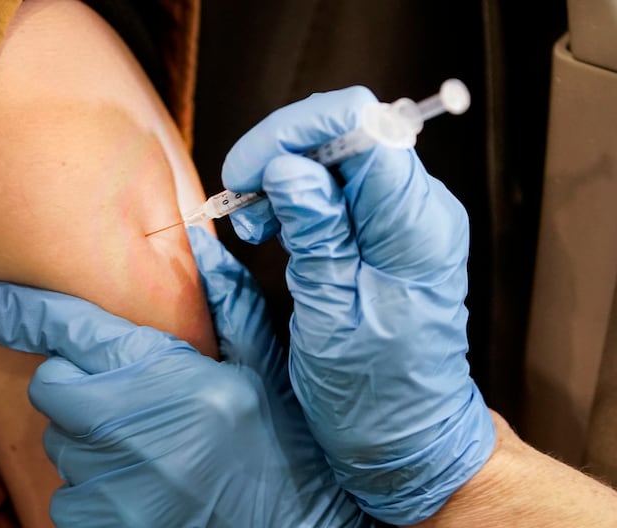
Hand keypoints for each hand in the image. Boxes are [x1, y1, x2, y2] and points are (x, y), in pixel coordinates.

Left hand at [0, 227, 368, 527]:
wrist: (293, 526)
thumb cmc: (281, 444)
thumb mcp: (264, 367)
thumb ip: (229, 302)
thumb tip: (201, 243)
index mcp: (168, 378)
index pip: (67, 329)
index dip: (13, 310)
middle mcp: (129, 432)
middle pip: (51, 386)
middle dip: (76, 382)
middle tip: (129, 394)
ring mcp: (111, 488)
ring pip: (61, 442)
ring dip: (90, 435)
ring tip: (151, 445)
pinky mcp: (101, 527)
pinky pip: (68, 493)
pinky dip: (94, 482)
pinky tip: (144, 482)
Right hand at [222, 86, 495, 524]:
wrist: (409, 435)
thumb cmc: (374, 395)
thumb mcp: (330, 317)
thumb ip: (316, 234)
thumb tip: (289, 167)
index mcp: (414, 231)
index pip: (363, 130)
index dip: (295, 134)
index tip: (247, 170)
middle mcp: (421, 213)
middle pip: (349, 135)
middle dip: (282, 155)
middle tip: (242, 204)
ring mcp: (409, 221)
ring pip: (339, 157)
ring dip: (285, 177)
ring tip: (254, 227)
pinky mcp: (392, 234)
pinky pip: (342, 189)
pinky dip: (299, 198)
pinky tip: (275, 229)